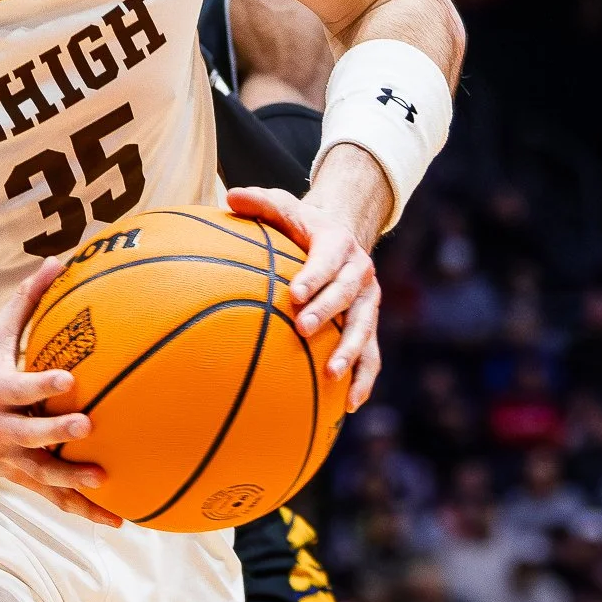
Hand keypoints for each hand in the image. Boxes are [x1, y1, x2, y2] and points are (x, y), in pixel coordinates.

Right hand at [0, 258, 121, 526]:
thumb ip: (26, 301)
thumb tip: (58, 261)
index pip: (19, 386)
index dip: (41, 383)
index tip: (68, 379)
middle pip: (27, 433)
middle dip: (55, 433)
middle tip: (87, 427)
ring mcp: (4, 456)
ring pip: (38, 473)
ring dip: (69, 480)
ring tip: (103, 482)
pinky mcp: (13, 476)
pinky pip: (48, 496)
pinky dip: (79, 509)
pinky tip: (114, 519)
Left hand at [227, 182, 382, 411]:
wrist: (343, 235)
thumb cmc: (301, 224)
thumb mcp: (283, 206)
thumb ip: (259, 202)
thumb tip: (229, 196)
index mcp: (338, 243)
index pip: (328, 259)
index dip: (314, 275)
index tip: (295, 292)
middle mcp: (360, 272)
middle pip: (348, 294)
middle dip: (328, 312)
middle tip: (303, 329)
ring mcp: (368, 301)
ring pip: (365, 328)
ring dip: (351, 352)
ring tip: (331, 375)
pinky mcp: (369, 324)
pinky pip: (372, 354)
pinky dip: (364, 378)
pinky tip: (349, 405)